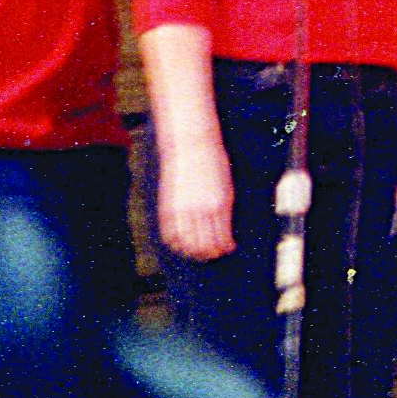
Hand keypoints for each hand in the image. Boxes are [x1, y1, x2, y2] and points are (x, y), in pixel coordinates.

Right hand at [155, 135, 235, 261]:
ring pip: (187, 245)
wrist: (190, 143)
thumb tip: (225, 232)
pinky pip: (170, 235)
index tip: (228, 249)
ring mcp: (183, 209)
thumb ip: (225, 210)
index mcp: (220, 205)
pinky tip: (182, 244)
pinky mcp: (168, 207)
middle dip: (211, 253)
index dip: (225, 248)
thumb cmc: (213, 162)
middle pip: (205, 246)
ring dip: (194, 253)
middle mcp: (201, 210)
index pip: (222, 239)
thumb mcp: (226, 186)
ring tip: (199, 252)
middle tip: (214, 254)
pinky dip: (176, 244)